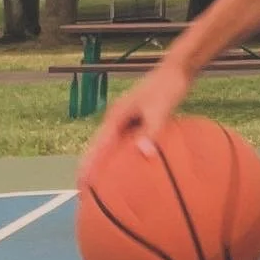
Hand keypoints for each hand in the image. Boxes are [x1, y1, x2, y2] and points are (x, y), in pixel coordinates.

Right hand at [76, 60, 191, 188]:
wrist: (178, 69)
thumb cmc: (168, 87)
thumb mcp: (160, 110)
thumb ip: (151, 131)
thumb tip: (143, 154)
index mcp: (116, 117)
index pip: (98, 146)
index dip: (88, 166)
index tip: (81, 185)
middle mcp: (117, 118)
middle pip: (100, 147)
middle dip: (91, 167)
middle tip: (86, 190)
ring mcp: (127, 118)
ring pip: (112, 145)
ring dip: (106, 162)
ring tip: (103, 183)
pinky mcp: (138, 118)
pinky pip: (126, 141)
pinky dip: (124, 154)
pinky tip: (132, 166)